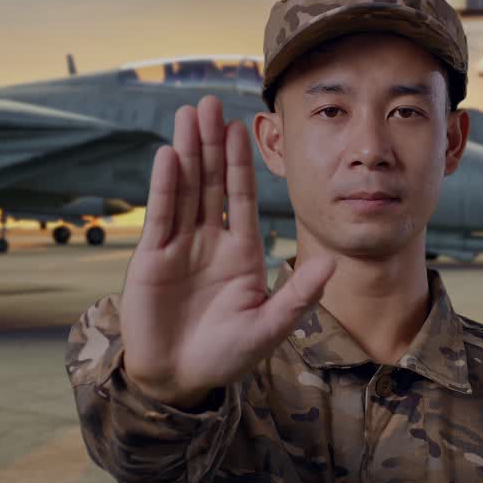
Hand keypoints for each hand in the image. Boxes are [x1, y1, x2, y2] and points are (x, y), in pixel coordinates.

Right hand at [119, 95, 334, 406]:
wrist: (179, 379)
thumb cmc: (226, 356)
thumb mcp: (269, 327)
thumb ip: (297, 294)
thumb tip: (331, 263)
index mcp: (241, 252)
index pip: (241, 197)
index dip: (239, 163)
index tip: (241, 127)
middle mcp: (210, 241)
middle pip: (210, 182)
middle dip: (210, 143)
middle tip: (209, 103)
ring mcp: (179, 247)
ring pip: (184, 190)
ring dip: (186, 152)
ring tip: (187, 115)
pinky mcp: (152, 258)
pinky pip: (161, 216)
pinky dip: (165, 186)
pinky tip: (169, 156)